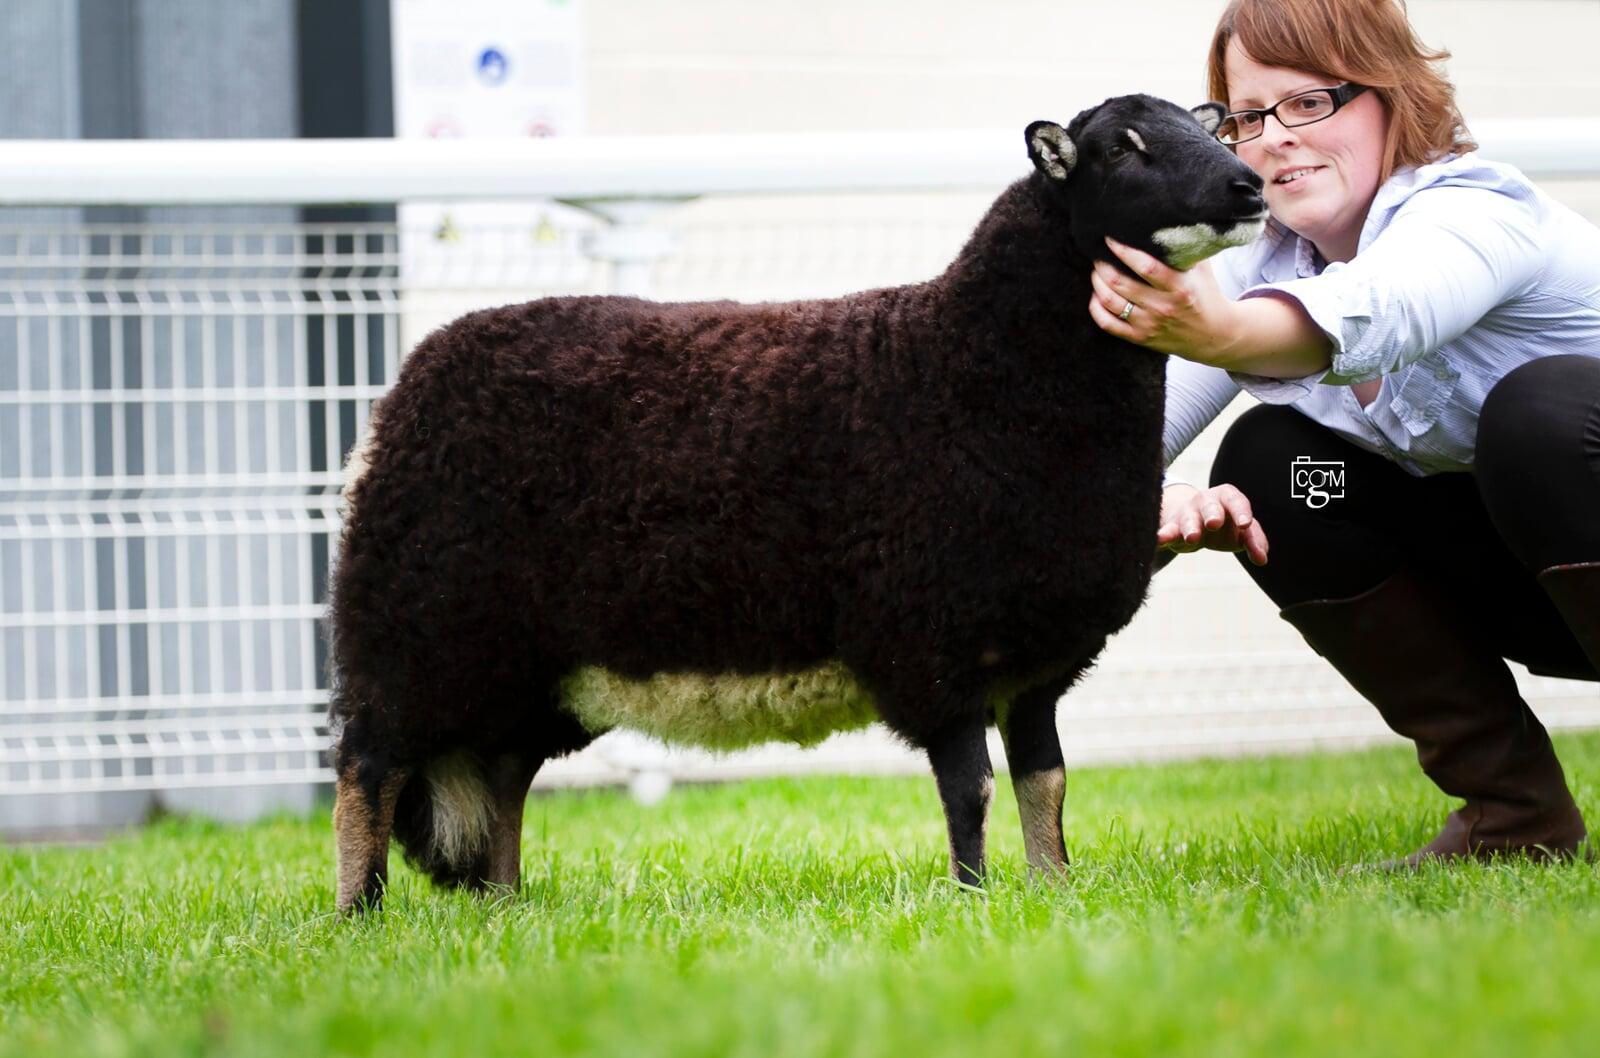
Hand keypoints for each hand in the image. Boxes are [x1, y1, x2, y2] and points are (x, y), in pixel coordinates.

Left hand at [1088, 237, 1240, 362]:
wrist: (1214, 335)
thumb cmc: (1205, 294)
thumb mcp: (1202, 268)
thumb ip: (1184, 248)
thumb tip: (1164, 221)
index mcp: (1179, 287)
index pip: (1145, 266)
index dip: (1123, 250)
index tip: (1110, 238)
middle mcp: (1162, 307)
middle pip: (1120, 283)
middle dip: (1103, 265)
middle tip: (1097, 253)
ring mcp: (1149, 324)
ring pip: (1110, 302)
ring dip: (1097, 283)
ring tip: (1097, 270)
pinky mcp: (1140, 338)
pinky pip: (1108, 325)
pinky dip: (1095, 308)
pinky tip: (1095, 296)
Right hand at [1157, 483, 1267, 565]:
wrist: (1194, 524)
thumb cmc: (1225, 526)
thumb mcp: (1242, 532)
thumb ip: (1254, 541)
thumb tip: (1262, 558)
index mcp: (1227, 498)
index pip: (1236, 502)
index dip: (1241, 512)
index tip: (1245, 524)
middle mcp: (1206, 502)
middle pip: (1209, 505)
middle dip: (1212, 513)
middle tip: (1214, 524)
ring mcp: (1187, 513)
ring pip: (1188, 518)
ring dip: (1190, 528)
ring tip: (1192, 539)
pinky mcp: (1171, 528)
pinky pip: (1167, 531)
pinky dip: (1163, 535)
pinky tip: (1159, 540)